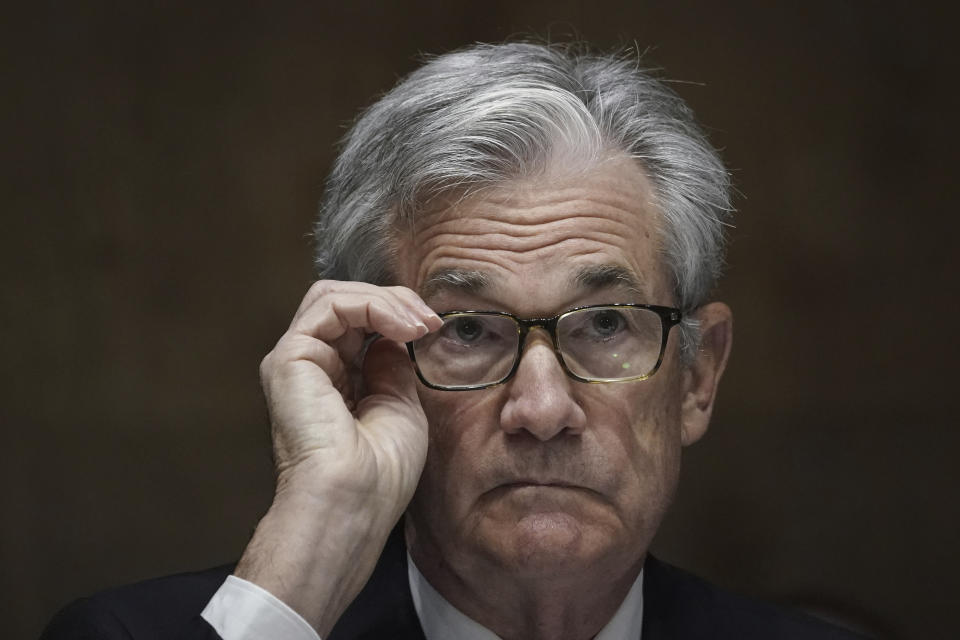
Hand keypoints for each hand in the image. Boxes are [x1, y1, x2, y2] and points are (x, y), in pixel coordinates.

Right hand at [262, 280, 439, 509]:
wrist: (353, 501)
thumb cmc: (379, 473)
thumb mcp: (400, 404)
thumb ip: (392, 366)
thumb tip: (396, 335)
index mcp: (333, 380)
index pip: (358, 324)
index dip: (397, 316)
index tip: (433, 329)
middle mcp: (310, 367)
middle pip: (345, 304)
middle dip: (392, 302)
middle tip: (428, 319)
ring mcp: (296, 360)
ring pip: (334, 297)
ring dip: (383, 301)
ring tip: (417, 322)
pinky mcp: (289, 357)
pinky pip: (329, 305)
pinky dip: (370, 306)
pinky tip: (401, 327)